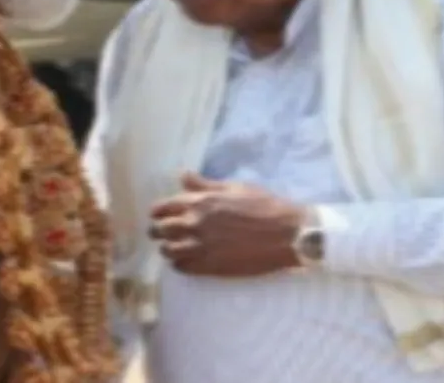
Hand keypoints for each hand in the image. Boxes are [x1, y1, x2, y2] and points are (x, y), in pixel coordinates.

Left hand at [148, 173, 308, 276]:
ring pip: (168, 251)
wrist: (287, 234)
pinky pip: (182, 268)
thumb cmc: (264, 205)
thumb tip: (182, 176)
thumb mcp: (234, 187)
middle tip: (163, 233)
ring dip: (167, 248)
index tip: (158, 216)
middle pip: (160, 231)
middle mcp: (195, 225)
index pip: (162, 208)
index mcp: (200, 202)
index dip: (157, 213)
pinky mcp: (211, 267)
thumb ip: (204, 185)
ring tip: (174, 247)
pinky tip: (186, 260)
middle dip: (158, 230)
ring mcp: (202, 248)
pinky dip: (179, 264)